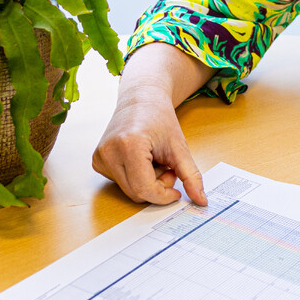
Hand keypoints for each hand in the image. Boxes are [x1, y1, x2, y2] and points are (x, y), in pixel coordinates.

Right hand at [92, 91, 205, 205]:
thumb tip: (201, 201)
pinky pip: (121, 183)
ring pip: (129, 190)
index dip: (164, 195)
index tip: (176, 190)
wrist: (141, 99)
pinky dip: (135, 178)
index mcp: (129, 146)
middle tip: (167, 168)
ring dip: (146, 183)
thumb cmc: (159, 118)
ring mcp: (100, 157)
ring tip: (154, 161)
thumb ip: (191, 176)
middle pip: (136, 193)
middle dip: (157, 187)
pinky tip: (141, 160)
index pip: (145, 189)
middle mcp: (109, 152)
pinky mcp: (97, 161)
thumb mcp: (179, 147)